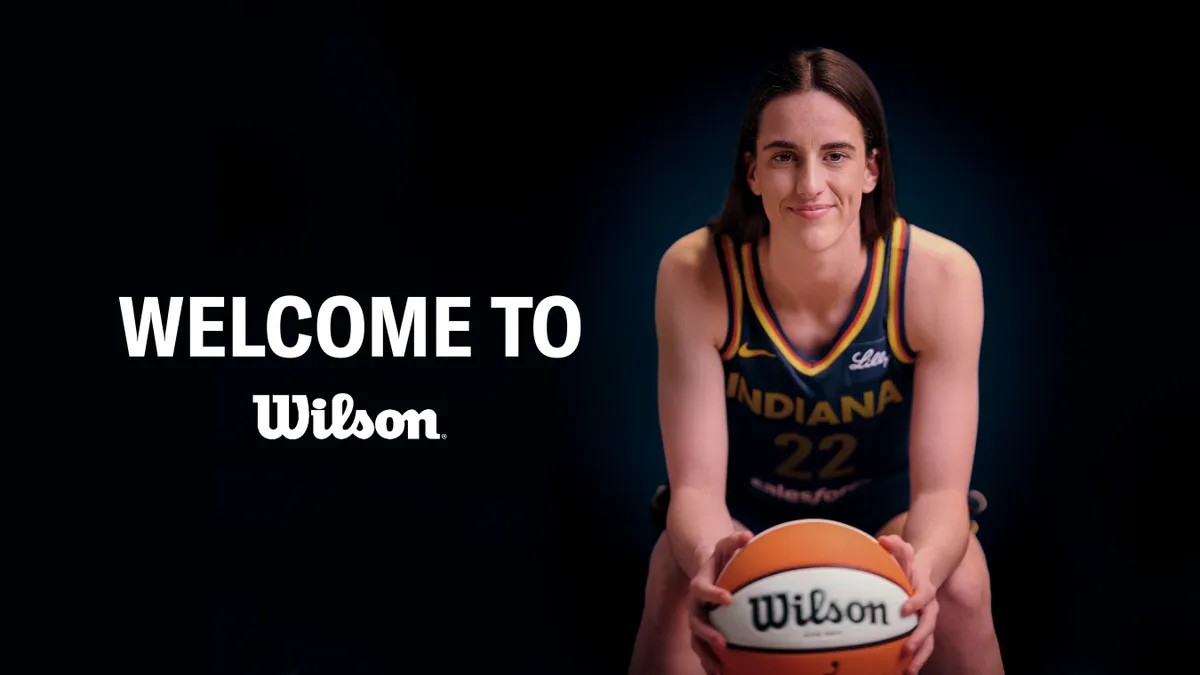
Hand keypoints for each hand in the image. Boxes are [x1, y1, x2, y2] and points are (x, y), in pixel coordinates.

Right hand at [687, 530, 752, 674]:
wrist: (705, 569)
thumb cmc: (719, 558)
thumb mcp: (725, 546)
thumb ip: (733, 540)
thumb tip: (747, 534)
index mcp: (699, 585)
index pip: (702, 589)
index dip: (713, 594)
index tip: (728, 599)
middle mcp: (696, 605)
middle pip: (696, 621)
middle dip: (708, 633)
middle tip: (723, 642)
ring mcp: (698, 620)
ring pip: (698, 641)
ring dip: (708, 655)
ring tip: (719, 670)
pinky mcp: (704, 631)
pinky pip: (706, 649)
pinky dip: (712, 662)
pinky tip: (724, 674)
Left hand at [879, 534, 937, 673]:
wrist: (929, 569)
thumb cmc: (911, 562)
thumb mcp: (904, 550)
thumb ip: (896, 545)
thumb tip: (884, 539)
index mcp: (925, 586)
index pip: (925, 594)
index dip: (916, 601)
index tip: (904, 609)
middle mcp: (929, 604)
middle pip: (929, 622)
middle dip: (919, 636)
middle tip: (907, 648)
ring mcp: (927, 617)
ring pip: (928, 638)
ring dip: (920, 655)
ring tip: (908, 670)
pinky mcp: (922, 626)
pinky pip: (921, 644)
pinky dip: (914, 659)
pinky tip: (902, 671)